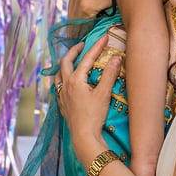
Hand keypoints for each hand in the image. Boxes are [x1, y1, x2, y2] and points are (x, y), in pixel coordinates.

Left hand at [54, 35, 120, 152]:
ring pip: (59, 73)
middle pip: (66, 61)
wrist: (84, 137)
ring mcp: (62, 95)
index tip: (104, 38)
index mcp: (75, 80)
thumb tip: (116, 58)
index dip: (96, 47)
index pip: (87, 58)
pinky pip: (58, 85)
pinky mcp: (62, 104)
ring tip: (73, 60)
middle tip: (83, 45)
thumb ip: (109, 74)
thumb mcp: (104, 94)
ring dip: (66, 64)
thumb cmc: (94, 116)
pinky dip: (63, 78)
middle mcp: (65, 85)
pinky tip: (68, 82)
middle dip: (74, 51)